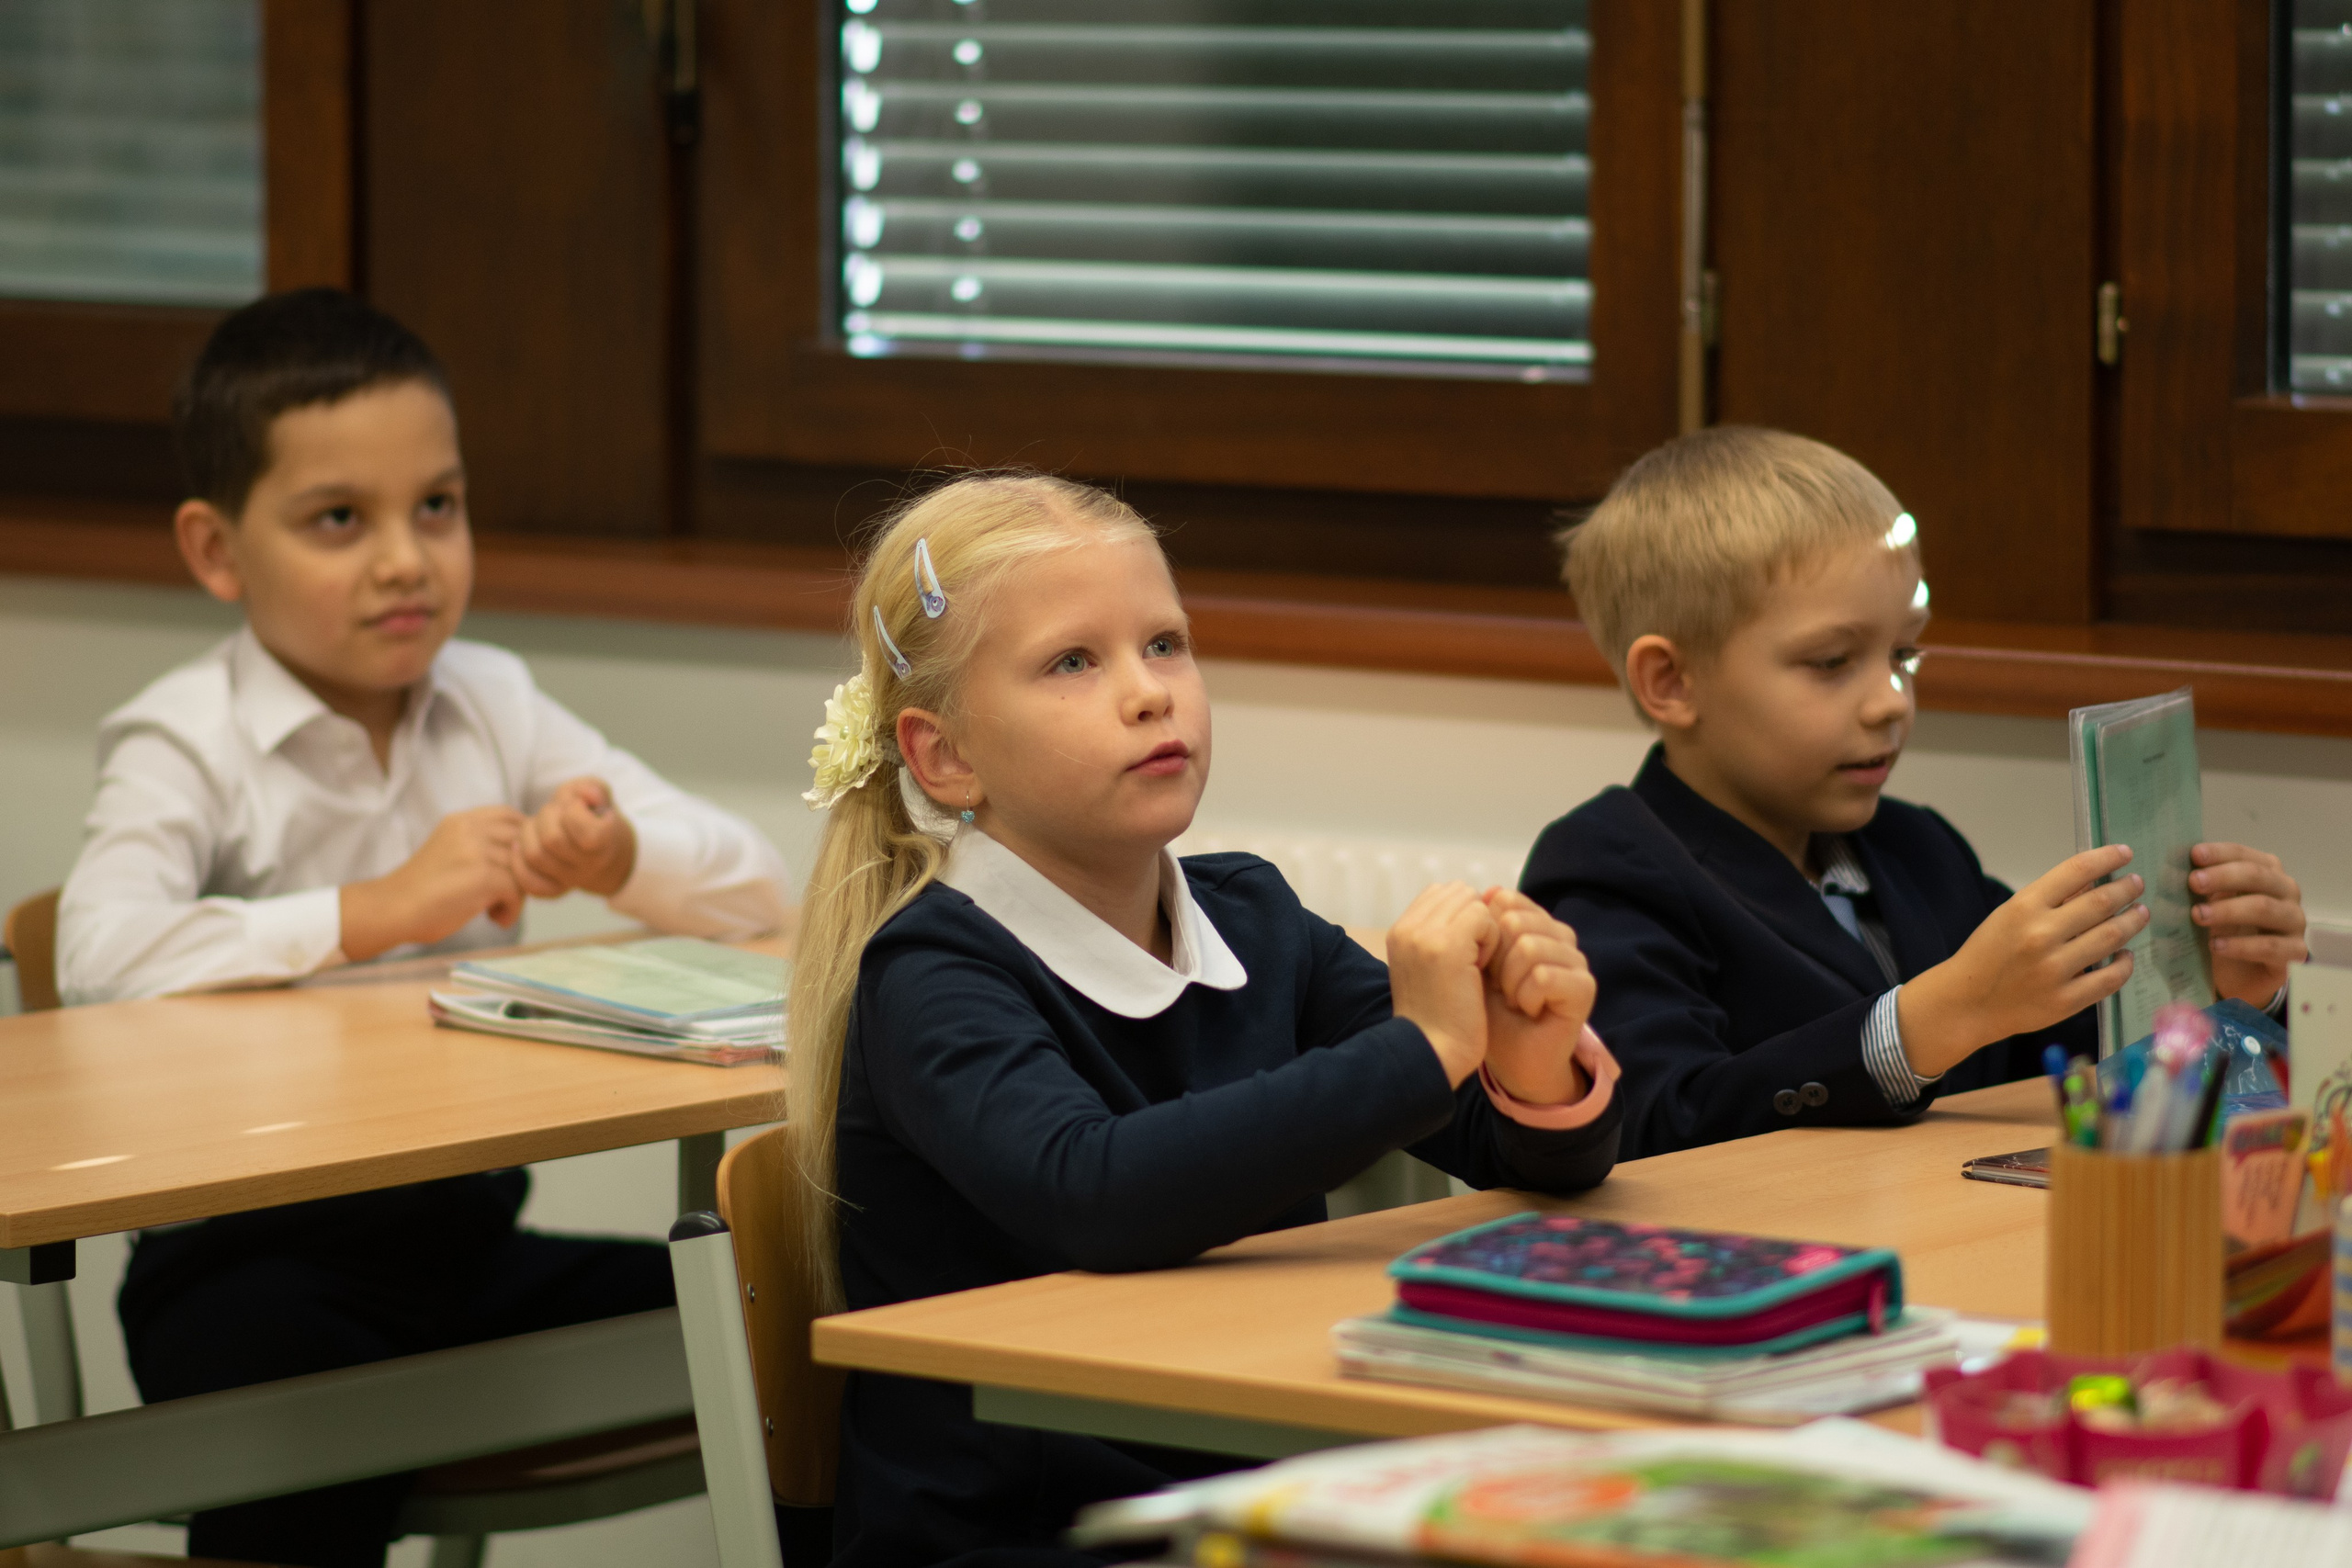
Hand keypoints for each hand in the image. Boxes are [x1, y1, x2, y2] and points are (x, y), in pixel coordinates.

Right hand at [339, 806, 525, 960]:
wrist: (391, 909)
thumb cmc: (423, 890)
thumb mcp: (451, 850)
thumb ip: (481, 844)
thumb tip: (527, 853)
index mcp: (461, 820)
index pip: (510, 816)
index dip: (521, 842)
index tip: (514, 867)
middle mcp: (470, 828)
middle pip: (523, 844)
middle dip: (523, 871)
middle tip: (505, 895)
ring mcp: (476, 850)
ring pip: (523, 870)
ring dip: (517, 894)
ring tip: (496, 910)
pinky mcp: (482, 876)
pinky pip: (517, 892)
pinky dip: (511, 910)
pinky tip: (495, 919)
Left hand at [513, 777, 637, 899]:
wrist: (601, 851)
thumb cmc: (594, 817)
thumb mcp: (598, 795)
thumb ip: (593, 788)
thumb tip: (587, 795)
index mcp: (605, 843)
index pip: (586, 832)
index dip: (574, 810)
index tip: (577, 804)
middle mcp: (588, 866)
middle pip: (552, 840)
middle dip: (547, 815)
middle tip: (554, 810)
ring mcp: (569, 880)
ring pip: (534, 856)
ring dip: (529, 831)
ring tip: (539, 824)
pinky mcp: (552, 889)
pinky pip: (527, 880)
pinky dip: (518, 860)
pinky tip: (521, 843)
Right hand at [1387, 881, 1499, 1086]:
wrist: (1432, 1053)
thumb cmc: (1439, 1020)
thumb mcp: (1430, 970)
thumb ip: (1441, 935)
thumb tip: (1476, 904)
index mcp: (1399, 932)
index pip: (1441, 893)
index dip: (1462, 916)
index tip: (1465, 954)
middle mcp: (1406, 927)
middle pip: (1458, 891)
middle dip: (1475, 919)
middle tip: (1475, 959)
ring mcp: (1424, 934)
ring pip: (1472, 900)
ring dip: (1485, 929)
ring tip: (1477, 965)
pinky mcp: (1447, 944)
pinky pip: (1484, 917)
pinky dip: (1492, 941)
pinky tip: (1481, 970)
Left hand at [1479, 889, 1595, 1105]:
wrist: (1509, 1058)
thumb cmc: (1491, 1010)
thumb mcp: (1478, 963)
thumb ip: (1483, 927)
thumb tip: (1490, 889)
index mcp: (1534, 923)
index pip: (1506, 899)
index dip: (1484, 932)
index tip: (1481, 963)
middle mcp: (1559, 936)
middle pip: (1515, 920)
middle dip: (1494, 958)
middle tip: (1498, 987)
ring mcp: (1575, 960)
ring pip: (1529, 946)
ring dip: (1509, 981)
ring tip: (1512, 999)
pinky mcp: (1584, 987)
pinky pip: (1544, 976)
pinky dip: (1525, 997)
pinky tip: (1527, 1009)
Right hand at [1897, 844, 2147, 1077]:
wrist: (1966, 1002)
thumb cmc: (1988, 954)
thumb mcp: (2009, 915)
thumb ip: (2050, 899)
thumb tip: (2092, 880)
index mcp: (2023, 907)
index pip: (2076, 871)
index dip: (2107, 858)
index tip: (2124, 853)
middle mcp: (2040, 935)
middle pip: (2101, 903)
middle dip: (2127, 889)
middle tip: (2137, 884)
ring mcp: (2055, 969)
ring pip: (2112, 937)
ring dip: (2132, 921)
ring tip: (2139, 913)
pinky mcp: (2066, 1000)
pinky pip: (2110, 978)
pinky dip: (2125, 963)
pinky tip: (2125, 955)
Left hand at [2191, 842, 2305, 1005]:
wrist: (2242, 973)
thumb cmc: (2225, 929)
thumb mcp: (2210, 905)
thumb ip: (2199, 887)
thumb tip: (2170, 869)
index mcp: (2267, 871)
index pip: (2244, 855)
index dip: (2220, 853)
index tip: (2194, 855)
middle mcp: (2286, 891)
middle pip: (2258, 876)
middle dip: (2223, 877)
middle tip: (2193, 882)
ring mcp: (2295, 921)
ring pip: (2265, 908)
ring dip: (2228, 910)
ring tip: (2199, 916)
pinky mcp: (2296, 952)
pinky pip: (2270, 946)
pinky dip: (2240, 945)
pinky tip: (2215, 946)